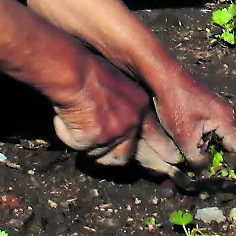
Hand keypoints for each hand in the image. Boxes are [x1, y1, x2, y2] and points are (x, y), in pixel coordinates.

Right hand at [49, 52, 152, 166]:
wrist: (73, 72)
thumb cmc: (86, 73)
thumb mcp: (116, 86)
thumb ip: (122, 109)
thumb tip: (114, 134)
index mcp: (140, 107)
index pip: (154, 137)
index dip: (159, 151)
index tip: (171, 162)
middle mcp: (132, 122)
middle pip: (124, 156)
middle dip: (109, 155)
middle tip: (95, 150)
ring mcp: (114, 133)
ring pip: (100, 156)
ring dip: (86, 145)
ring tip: (75, 121)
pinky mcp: (95, 139)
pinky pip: (79, 147)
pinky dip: (68, 136)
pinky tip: (64, 118)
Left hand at [148, 70, 235, 169]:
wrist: (162, 78)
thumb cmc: (175, 105)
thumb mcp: (185, 138)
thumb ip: (197, 160)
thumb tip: (203, 174)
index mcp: (226, 120)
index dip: (231, 166)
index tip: (218, 176)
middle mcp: (226, 112)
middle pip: (230, 143)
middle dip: (219, 158)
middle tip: (205, 169)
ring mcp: (217, 107)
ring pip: (220, 135)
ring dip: (210, 148)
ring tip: (194, 157)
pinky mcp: (207, 105)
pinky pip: (212, 126)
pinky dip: (204, 137)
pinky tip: (189, 142)